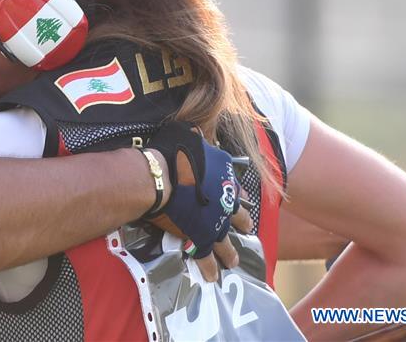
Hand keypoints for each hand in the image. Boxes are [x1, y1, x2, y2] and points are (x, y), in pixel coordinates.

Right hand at [144, 121, 248, 280]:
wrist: (159, 178)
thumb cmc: (170, 153)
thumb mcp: (187, 135)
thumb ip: (195, 135)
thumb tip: (195, 128)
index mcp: (223, 176)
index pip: (235, 188)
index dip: (239, 195)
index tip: (244, 201)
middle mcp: (225, 201)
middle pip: (238, 216)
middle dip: (242, 223)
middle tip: (247, 230)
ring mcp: (214, 222)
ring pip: (227, 241)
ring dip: (231, 252)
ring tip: (234, 261)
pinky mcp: (199, 239)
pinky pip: (206, 257)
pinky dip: (209, 267)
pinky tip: (211, 276)